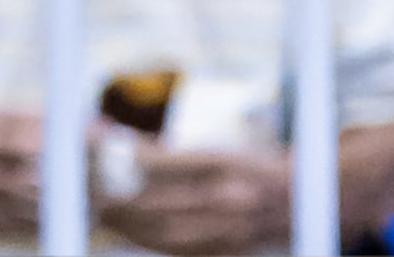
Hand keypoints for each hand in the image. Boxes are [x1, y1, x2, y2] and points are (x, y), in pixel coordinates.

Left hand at [101, 144, 291, 256]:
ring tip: (102, 211)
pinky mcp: (226, 253)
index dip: (126, 161)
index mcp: (225, 164)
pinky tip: (129, 231)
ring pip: (163, 232)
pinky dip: (148, 241)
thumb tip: (121, 148)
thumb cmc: (253, 164)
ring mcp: (228, 232)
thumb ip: (170, 154)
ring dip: (127, 223)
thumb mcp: (217, 149)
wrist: (303, 201)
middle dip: (118, 196)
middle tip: (90, 187)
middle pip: (158, 202)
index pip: (163, 164)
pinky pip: (178, 251)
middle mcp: (228, 200)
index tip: (99, 153)